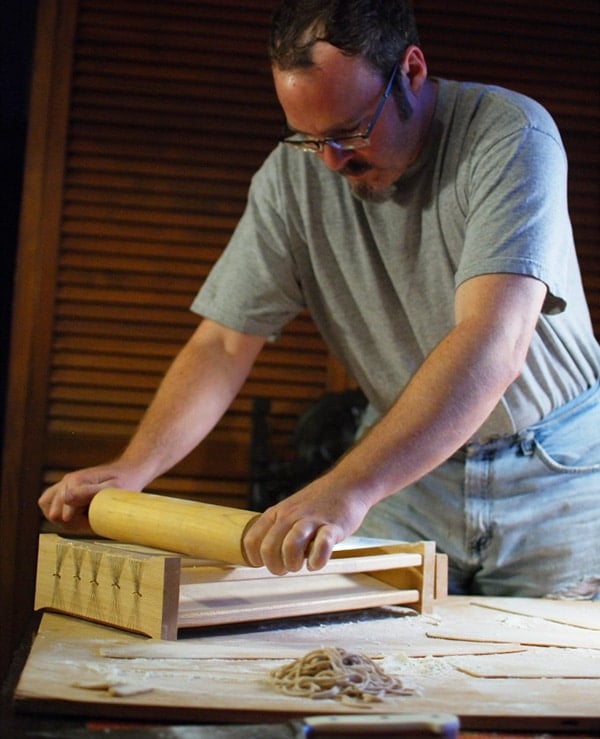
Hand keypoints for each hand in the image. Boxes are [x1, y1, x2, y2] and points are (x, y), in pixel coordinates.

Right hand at [38, 463, 144, 532]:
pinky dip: (60, 513)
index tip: (95, 520)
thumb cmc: (125, 482)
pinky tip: (77, 515)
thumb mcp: (112, 489)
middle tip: (92, 520)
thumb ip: (89, 493)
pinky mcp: (65, 489)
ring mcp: (64, 485)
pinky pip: (50, 504)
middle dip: (71, 522)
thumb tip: (66, 499)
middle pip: (53, 513)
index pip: (62, 513)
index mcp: (75, 481)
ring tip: (84, 517)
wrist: (129, 472)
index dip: (78, 522)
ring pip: (47, 508)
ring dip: (62, 518)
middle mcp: (66, 481)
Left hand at [242, 476, 369, 574]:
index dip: (255, 558)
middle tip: (286, 568)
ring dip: (292, 564)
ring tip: (299, 565)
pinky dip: (317, 561)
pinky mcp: (332, 527)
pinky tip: (316, 563)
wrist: (347, 484)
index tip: (265, 564)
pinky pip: (321, 546)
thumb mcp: (290, 510)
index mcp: (277, 513)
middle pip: (268, 548)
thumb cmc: (317, 503)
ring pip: (290, 546)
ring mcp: (311, 520)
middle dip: (274, 566)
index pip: (252, 540)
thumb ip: (277, 529)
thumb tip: (266, 557)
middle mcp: (290, 516)